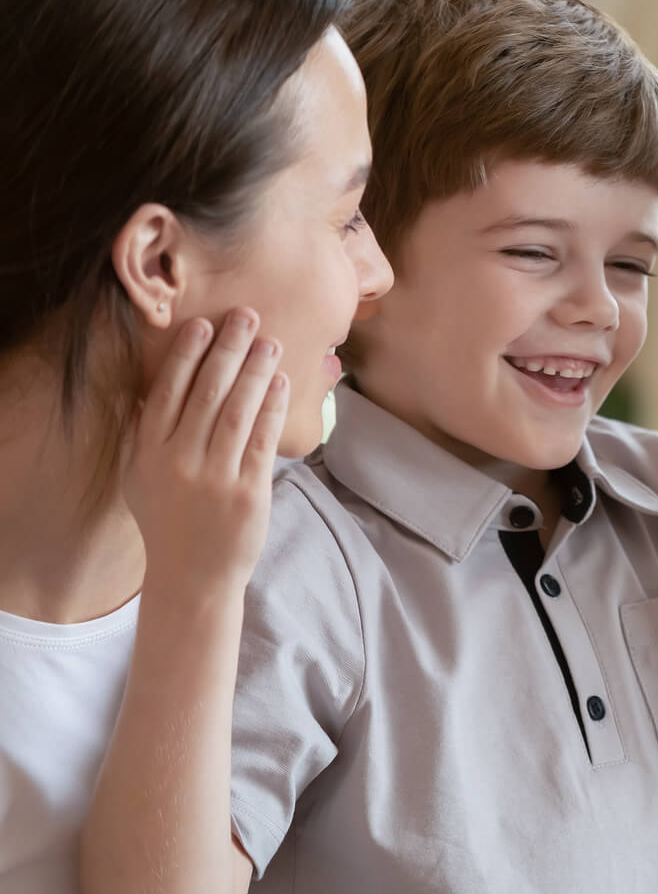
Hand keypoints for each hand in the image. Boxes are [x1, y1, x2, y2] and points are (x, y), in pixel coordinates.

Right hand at [123, 308, 289, 598]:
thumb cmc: (168, 521)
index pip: (168, 393)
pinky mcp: (248, 493)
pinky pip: (262, 440)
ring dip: (255, 372)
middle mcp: (179, 462)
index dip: (186, 356)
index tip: (203, 325)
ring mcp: (215, 477)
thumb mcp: (139, 479)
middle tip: (246, 317)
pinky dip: (273, 409)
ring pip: (236, 412)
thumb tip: (144, 391)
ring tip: (271, 343)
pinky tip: (282, 384)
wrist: (193, 576)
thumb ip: (140, 436)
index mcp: (149, 453)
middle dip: (227, 351)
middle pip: (205, 394)